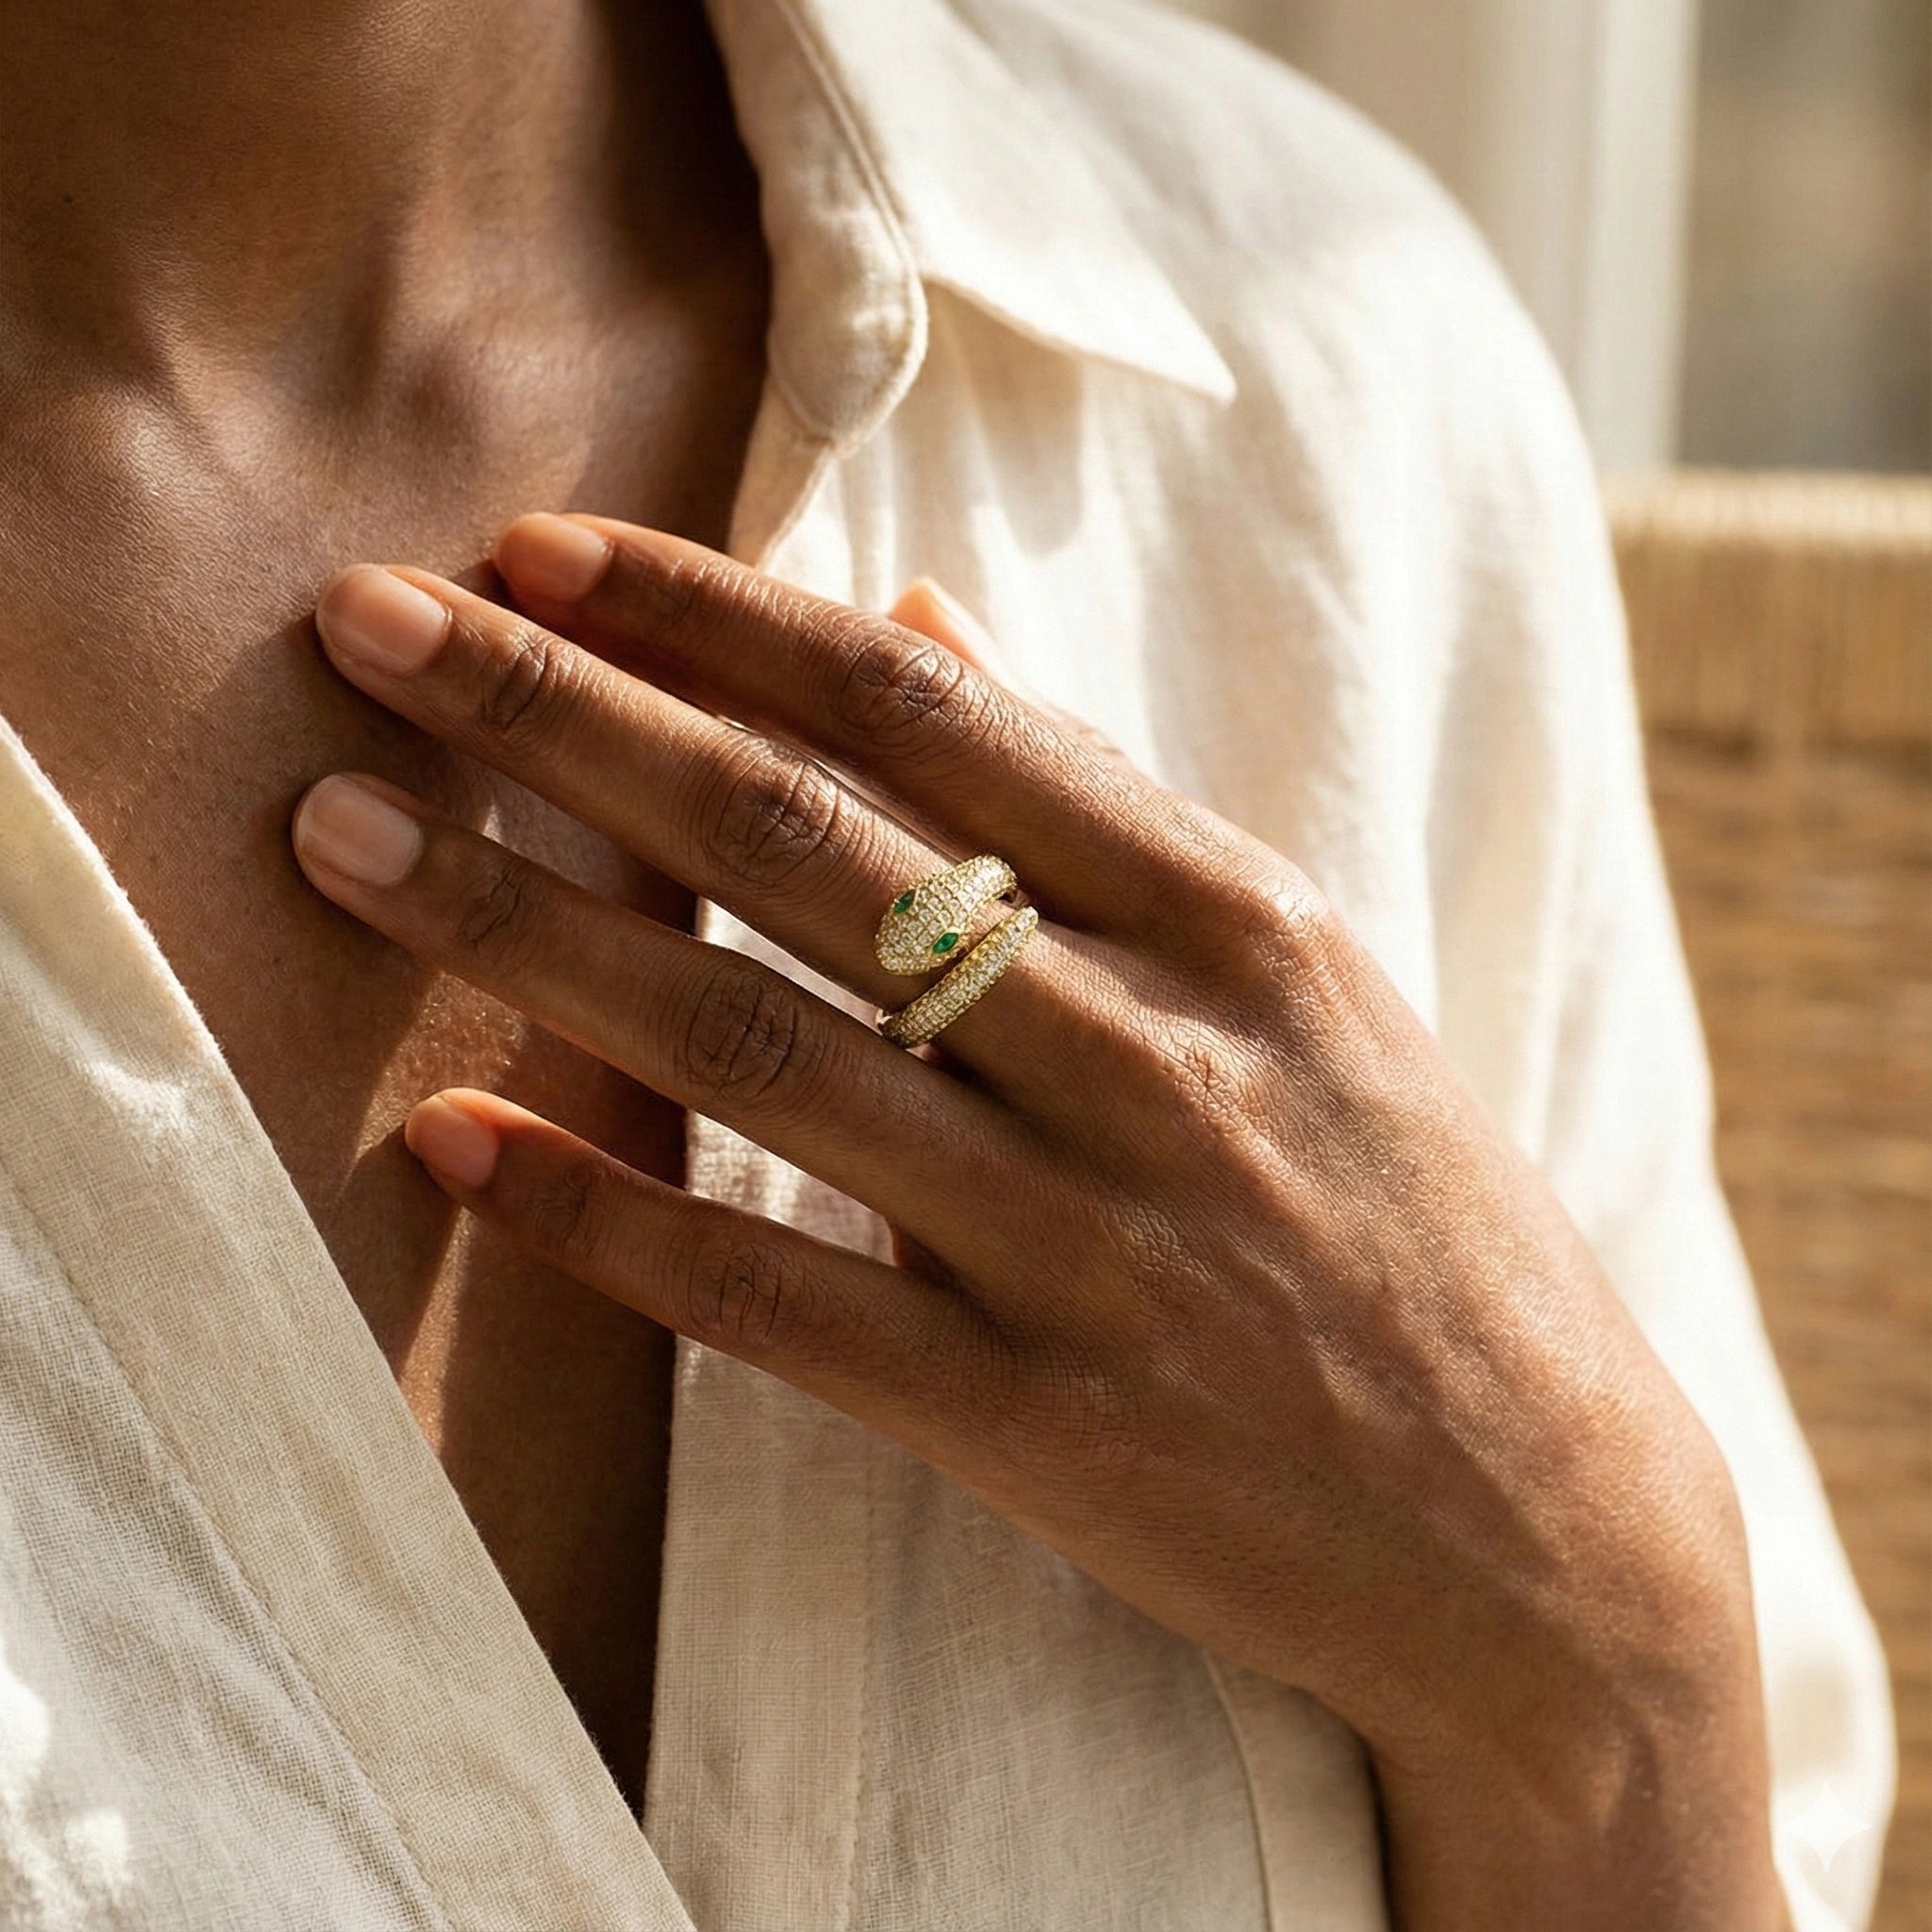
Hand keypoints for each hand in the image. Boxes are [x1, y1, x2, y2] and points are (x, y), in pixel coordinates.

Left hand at [290, 514, 1785, 1928]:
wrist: (1544, 1528)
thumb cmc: (1415, 1224)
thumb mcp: (1306, 982)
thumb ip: (1103, 807)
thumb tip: (921, 631)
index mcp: (1236, 917)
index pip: (925, 716)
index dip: (713, 616)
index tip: (540, 553)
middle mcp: (1158, 1052)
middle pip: (806, 843)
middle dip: (565, 718)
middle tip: (367, 628)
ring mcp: (1095, 1239)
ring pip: (758, 1047)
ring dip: (527, 933)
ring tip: (345, 839)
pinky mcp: (1040, 1419)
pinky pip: (775, 1301)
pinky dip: (603, 1216)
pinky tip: (455, 1147)